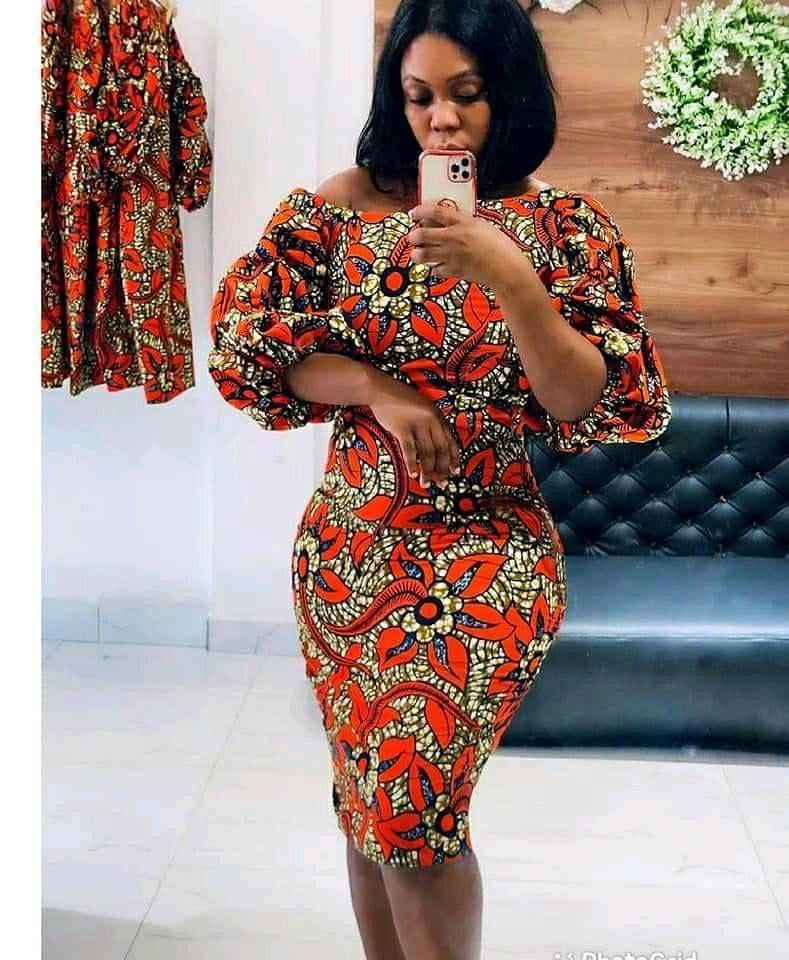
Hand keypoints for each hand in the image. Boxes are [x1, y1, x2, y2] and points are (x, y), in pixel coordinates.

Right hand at [367, 373, 460, 488]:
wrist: (380, 389)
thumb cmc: (399, 399)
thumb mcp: (422, 408)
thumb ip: (430, 424)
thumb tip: (434, 447)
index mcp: (437, 416)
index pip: (450, 441)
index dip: (453, 458)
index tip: (454, 471)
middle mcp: (431, 420)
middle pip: (441, 450)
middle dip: (442, 469)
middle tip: (442, 483)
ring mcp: (417, 424)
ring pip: (427, 453)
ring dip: (427, 471)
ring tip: (425, 483)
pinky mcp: (402, 428)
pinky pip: (410, 450)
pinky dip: (412, 463)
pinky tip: (412, 473)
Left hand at [407, 200, 522, 285]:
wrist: (506, 268)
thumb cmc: (500, 247)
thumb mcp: (483, 226)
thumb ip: (464, 221)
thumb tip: (448, 219)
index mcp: (463, 222)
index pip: (436, 211)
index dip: (421, 210)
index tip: (414, 212)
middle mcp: (454, 237)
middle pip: (423, 234)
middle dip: (414, 235)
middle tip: (413, 236)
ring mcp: (452, 255)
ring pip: (423, 254)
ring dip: (418, 254)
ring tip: (417, 253)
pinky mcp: (453, 271)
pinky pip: (435, 270)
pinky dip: (434, 268)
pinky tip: (436, 265)